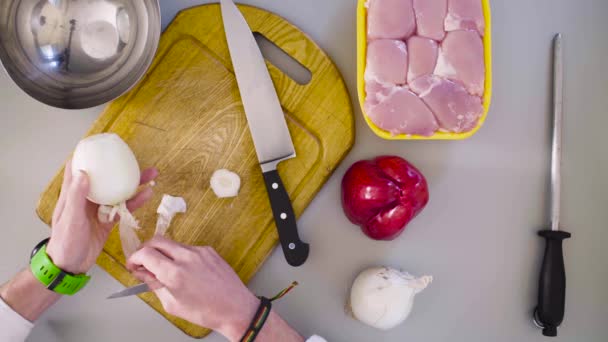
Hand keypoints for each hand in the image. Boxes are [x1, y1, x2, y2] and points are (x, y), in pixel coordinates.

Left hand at [46, 160, 157, 273]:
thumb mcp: (70, 218)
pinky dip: (135, 202)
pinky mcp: (108, 221)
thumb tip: (84, 173)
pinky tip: (146, 196)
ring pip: (118, 192)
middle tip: (135, 159)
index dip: (87, 155)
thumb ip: (77, 196)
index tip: (100, 144)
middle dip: (120, 168)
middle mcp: (87, 199)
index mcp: (73, 194)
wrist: (70, 266)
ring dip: (133, 184)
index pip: (78, 168)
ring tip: (150, 176)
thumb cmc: (64, 243)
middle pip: (105, 178)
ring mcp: (99, 210)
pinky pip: (124, 208)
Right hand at [126, 236, 259, 340]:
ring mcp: (199, 251)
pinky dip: (180, 255)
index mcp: (174, 273)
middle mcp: (186, 257)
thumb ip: (154, 284)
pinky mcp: (209, 250)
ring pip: (172, 243)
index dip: (134, 258)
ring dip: (163, 252)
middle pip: (156, 240)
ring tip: (165, 269)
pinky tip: (184, 269)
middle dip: (145, 249)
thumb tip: (142, 273)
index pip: (145, 253)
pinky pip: (188, 247)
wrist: (234, 307)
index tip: (133, 265)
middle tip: (143, 262)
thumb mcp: (172, 304)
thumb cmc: (205, 311)